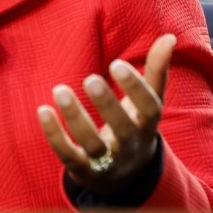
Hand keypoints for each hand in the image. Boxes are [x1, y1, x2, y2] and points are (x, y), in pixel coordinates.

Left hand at [37, 34, 175, 194]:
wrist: (124, 176)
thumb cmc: (135, 125)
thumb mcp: (148, 101)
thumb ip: (157, 70)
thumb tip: (169, 36)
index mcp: (147, 125)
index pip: (149, 109)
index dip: (136, 88)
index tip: (117, 63)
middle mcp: (130, 145)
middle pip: (122, 129)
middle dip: (107, 105)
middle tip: (90, 79)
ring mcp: (107, 162)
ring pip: (93, 145)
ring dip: (75, 118)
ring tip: (59, 89)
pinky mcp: (83, 171)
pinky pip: (68, 156)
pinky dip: (55, 136)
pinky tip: (43, 110)